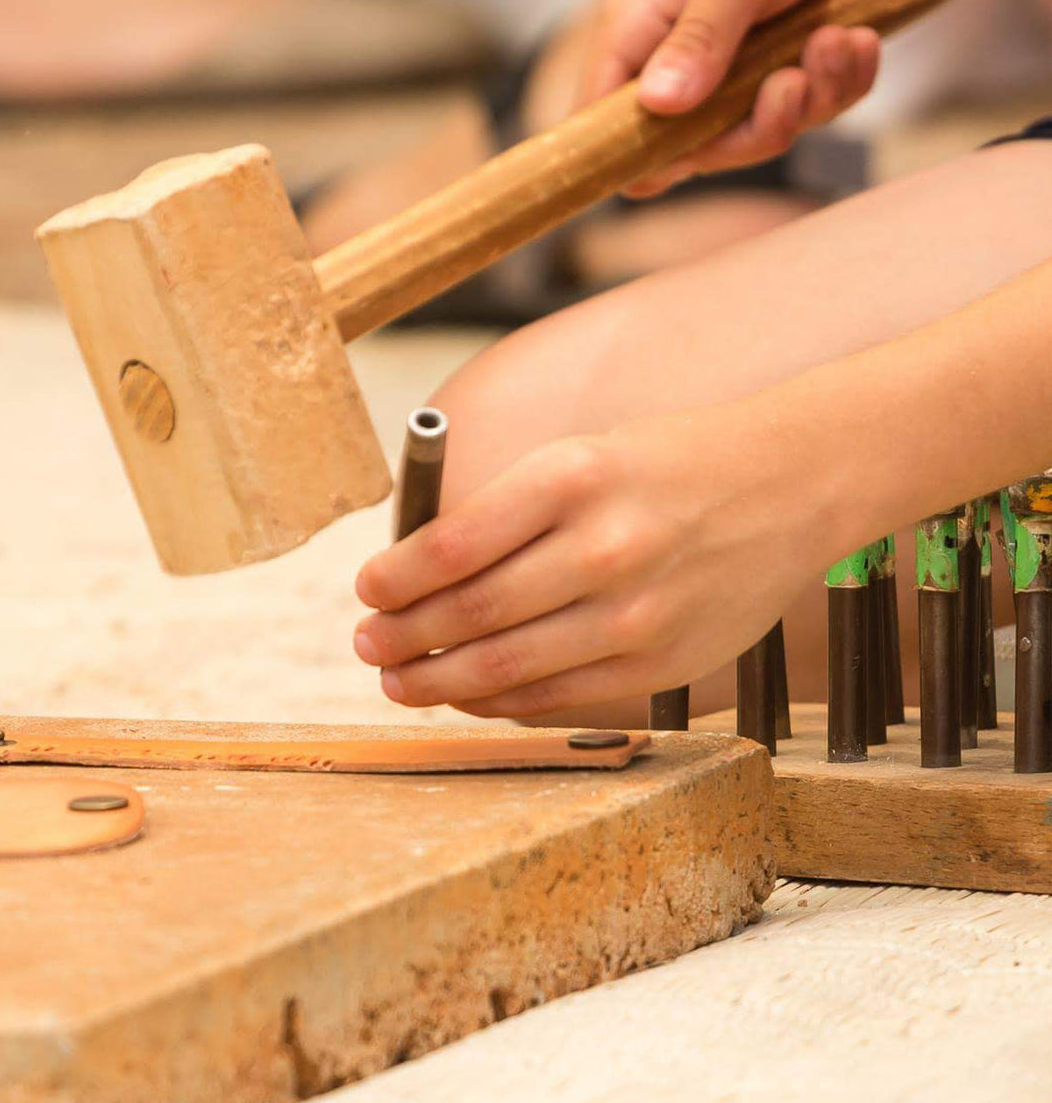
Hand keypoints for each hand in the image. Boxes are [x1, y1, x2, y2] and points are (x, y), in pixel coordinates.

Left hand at [352, 404, 824, 718]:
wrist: (790, 485)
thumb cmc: (671, 464)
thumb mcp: (583, 455)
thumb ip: (509, 513)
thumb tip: (422, 571)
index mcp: (571, 477)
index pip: (451, 546)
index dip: (392, 579)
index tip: (367, 591)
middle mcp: (603, 547)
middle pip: (469, 614)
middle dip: (401, 638)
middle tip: (366, 645)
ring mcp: (636, 613)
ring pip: (507, 668)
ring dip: (438, 682)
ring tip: (399, 680)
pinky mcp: (664, 661)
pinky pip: (558, 695)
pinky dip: (501, 701)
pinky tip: (470, 695)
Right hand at [580, 0, 892, 195]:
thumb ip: (699, 38)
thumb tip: (658, 105)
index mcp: (637, 36)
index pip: (603, 125)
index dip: (639, 153)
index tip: (699, 147)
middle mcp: (674, 68)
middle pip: (691, 154)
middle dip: (754, 131)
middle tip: (792, 82)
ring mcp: (728, 79)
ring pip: (755, 140)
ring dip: (810, 101)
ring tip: (836, 41)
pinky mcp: (779, 76)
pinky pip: (807, 114)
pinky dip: (840, 86)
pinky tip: (855, 39)